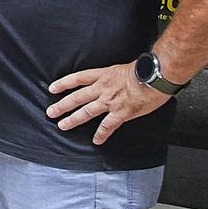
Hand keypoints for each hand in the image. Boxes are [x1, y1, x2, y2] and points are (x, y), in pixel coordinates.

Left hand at [46, 63, 171, 145]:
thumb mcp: (122, 68)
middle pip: (77, 97)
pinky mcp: (121, 113)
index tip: (53, 88)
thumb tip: (112, 80)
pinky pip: (107, 126)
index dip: (64, 83)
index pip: (78, 78)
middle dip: (62, 105)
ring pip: (87, 111)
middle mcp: (103, 88)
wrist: (156, 76)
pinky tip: (96, 140)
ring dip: (73, 119)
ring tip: (63, 125)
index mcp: (104, 75)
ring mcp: (110, 101)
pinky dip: (101, 134)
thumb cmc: (145, 70)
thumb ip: (113, 76)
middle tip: (51, 112)